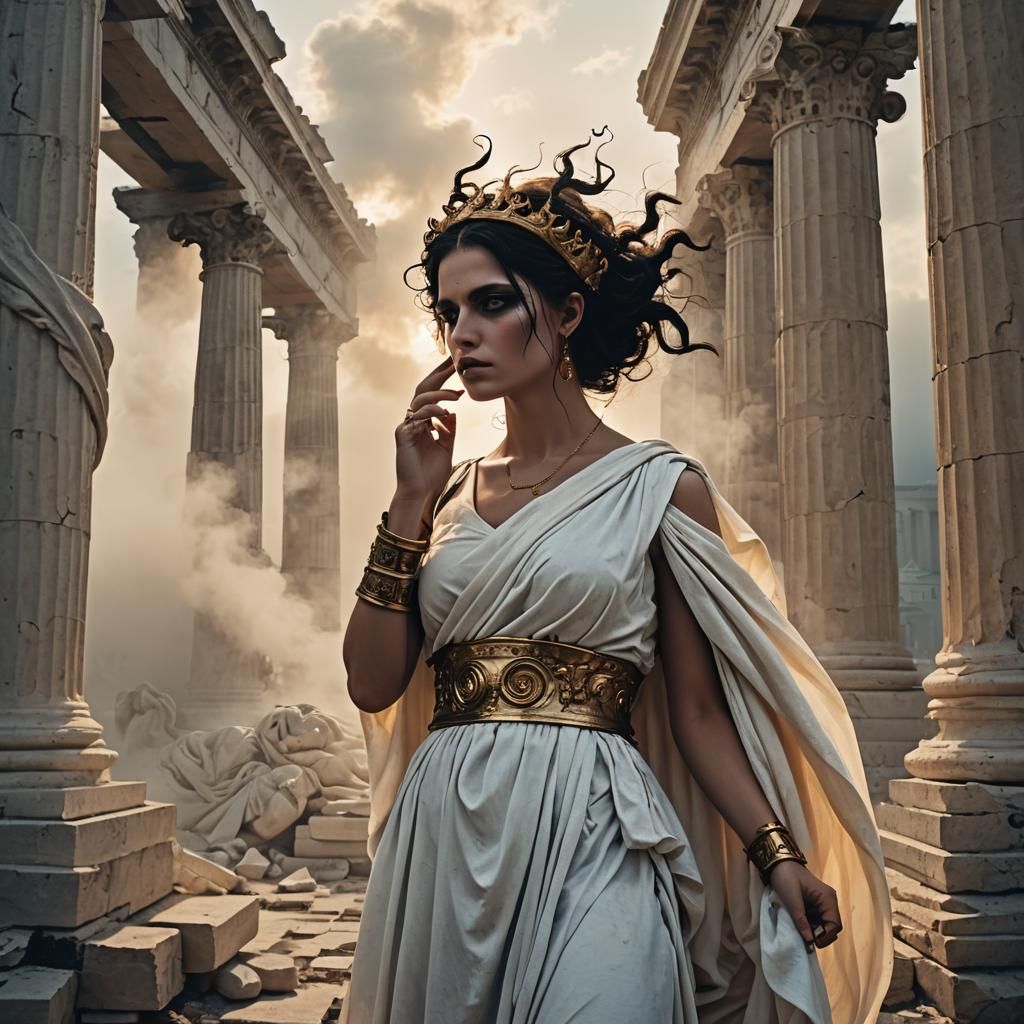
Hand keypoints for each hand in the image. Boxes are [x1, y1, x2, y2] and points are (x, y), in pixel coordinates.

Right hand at [395, 356, 462, 502]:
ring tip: (457, 394)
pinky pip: (417, 416)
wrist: (420, 492)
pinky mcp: (403, 435)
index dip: (443, 380)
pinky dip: (432, 411)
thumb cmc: (431, 473)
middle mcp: (413, 420)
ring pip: (420, 399)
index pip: (431, 394)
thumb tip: (452, 412)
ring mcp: (407, 426)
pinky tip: (445, 412)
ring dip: (440, 394)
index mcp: (422, 422)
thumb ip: (449, 429)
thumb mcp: (446, 446)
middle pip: (423, 389)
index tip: (457, 366)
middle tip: (454, 361)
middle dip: (439, 374)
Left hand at [767, 860, 842, 951]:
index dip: (826, 936)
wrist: (778, 863)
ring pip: (824, 925)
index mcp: (828, 898)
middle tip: (806, 940)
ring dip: (815, 931)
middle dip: (821, 935)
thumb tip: (810, 941)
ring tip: (802, 934)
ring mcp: (822, 902)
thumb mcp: (792, 900)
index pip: (835, 924)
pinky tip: (801, 927)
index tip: (813, 943)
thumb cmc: (786, 878)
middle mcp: (829, 901)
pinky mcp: (815, 904)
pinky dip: (811, 926)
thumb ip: (801, 921)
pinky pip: (817, 920)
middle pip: (832, 926)